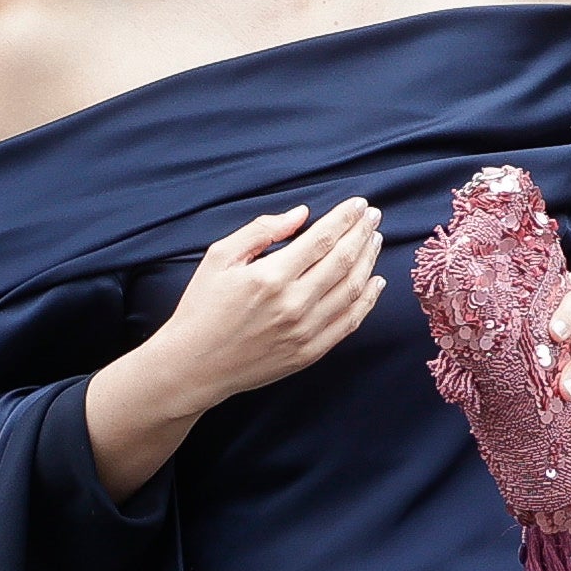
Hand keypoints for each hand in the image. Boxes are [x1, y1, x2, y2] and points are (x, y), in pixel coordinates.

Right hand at [88, 199, 386, 494]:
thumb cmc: (203, 307)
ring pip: (352, 290)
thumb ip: (261, 231)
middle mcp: (294, 304)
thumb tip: (301, 214)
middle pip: (343, 261)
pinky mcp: (310, 352)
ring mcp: (305, 331)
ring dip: (368, 262)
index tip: (360, 205)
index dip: (346, 219)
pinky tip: (374, 282)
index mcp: (271, 276)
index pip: (323, 239)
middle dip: (362, 234)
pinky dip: (367, 300)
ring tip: (374, 241)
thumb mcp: (220, 257)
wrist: (195, 365)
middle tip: (374, 217)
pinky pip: (349, 322)